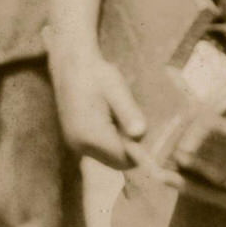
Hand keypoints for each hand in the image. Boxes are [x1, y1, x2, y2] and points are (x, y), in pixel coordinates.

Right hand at [47, 42, 146, 168]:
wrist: (71, 64)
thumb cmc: (96, 74)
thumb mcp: (117, 89)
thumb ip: (128, 112)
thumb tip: (140, 134)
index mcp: (90, 135)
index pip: (125, 159)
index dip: (142, 153)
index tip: (154, 137)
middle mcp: (80, 145)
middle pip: (118, 162)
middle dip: (133, 150)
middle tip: (139, 123)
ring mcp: (76, 144)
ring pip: (110, 158)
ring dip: (123, 146)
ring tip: (125, 118)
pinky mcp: (76, 140)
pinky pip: (101, 151)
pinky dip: (113, 142)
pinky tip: (115, 120)